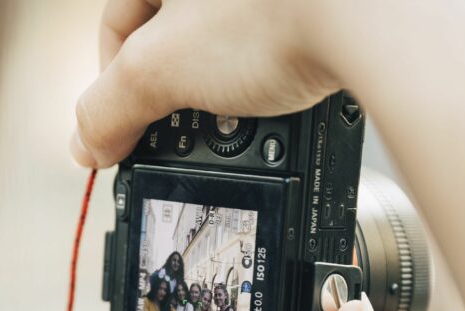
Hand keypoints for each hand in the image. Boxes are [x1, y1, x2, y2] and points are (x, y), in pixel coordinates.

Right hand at [71, 0, 342, 166]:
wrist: (378, 13)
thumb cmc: (274, 13)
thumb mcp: (160, 70)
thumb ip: (109, 107)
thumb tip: (86, 143)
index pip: (116, 26)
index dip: (116, 91)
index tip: (128, 138)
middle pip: (172, 34)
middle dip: (178, 90)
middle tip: (190, 128)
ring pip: (225, 40)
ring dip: (225, 88)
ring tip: (244, 115)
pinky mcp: (309, 5)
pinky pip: (274, 37)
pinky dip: (271, 69)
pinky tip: (281, 94)